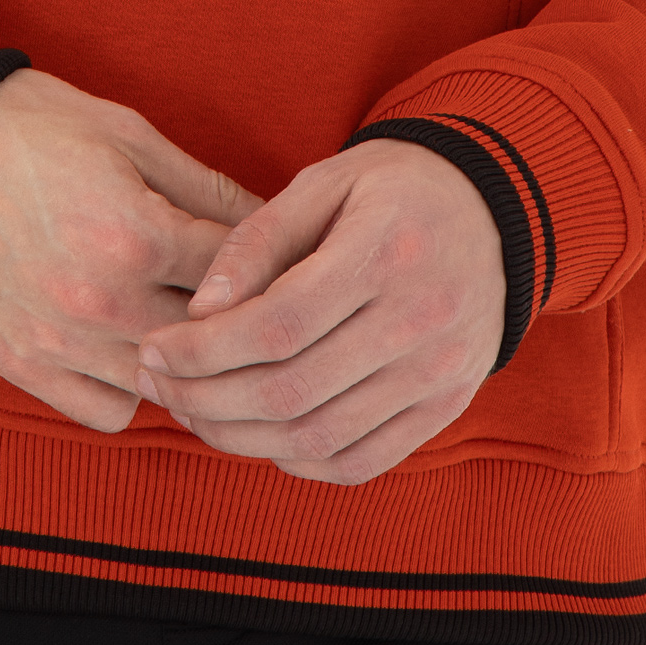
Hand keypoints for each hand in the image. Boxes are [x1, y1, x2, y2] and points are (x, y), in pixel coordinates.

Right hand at [0, 67, 260, 431]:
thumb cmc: (28, 129)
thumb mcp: (127, 132)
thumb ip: (204, 184)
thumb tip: (270, 220)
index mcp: (137, 233)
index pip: (241, 273)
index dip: (270, 260)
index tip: (278, 255)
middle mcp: (103, 302)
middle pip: (211, 340)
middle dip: (236, 317)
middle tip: (247, 296)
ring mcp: (60, 344)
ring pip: (165, 386)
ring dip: (184, 358)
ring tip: (188, 321)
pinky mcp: (22, 368)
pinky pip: (108, 412)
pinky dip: (130, 389)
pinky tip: (131, 346)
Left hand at [134, 138, 504, 483]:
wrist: (492, 211)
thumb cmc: (393, 188)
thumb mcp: (325, 182)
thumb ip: (259, 241)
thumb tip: (201, 310)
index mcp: (386, 251)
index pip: (278, 326)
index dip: (203, 349)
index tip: (153, 348)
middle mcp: (419, 321)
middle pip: (292, 391)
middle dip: (206, 399)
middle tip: (159, 386)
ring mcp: (438, 373)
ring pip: (320, 436)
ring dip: (241, 438)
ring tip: (194, 413)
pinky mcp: (446, 406)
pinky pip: (362, 462)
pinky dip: (300, 461)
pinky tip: (259, 436)